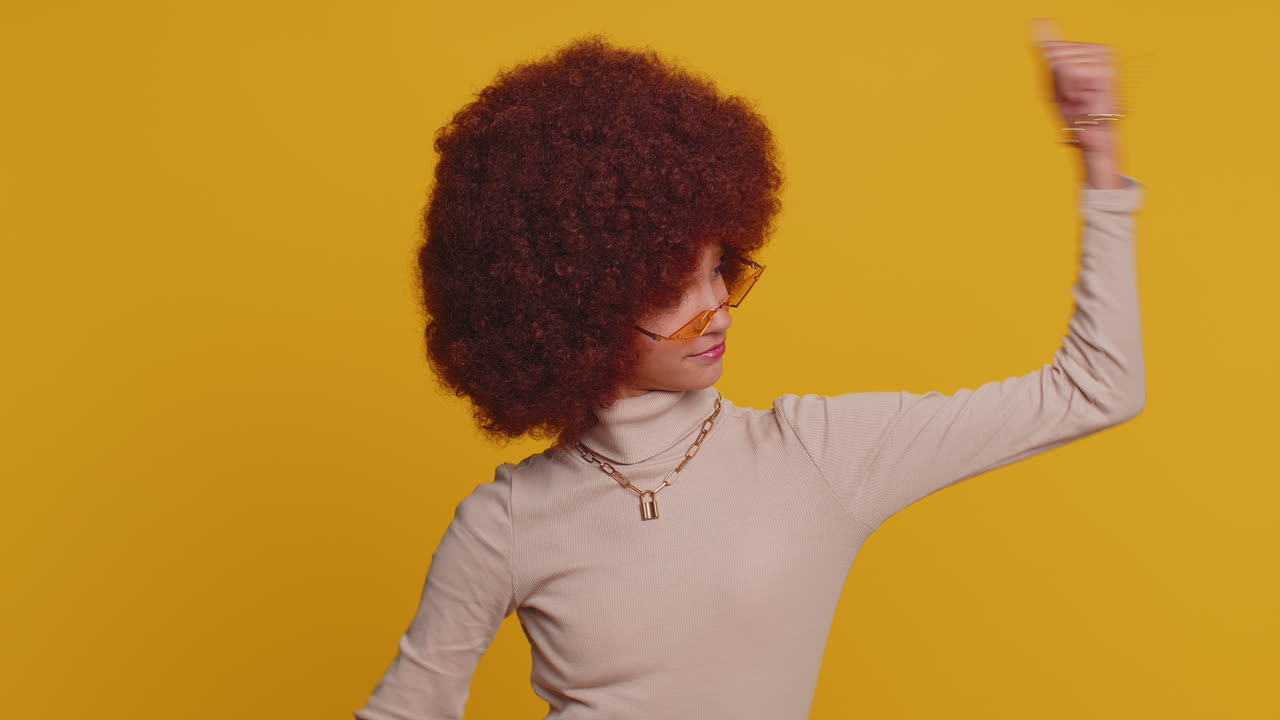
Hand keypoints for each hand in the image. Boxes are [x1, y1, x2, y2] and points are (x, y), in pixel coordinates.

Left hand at [1031, 17, 1122, 155]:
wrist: (1092, 134)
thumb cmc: (1073, 111)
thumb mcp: (1053, 79)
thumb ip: (1046, 50)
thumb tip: (1036, 20)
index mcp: (1087, 50)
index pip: (1053, 47)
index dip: (1052, 72)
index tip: (1065, 88)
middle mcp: (1098, 50)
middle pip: (1056, 53)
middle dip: (1057, 79)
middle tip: (1072, 95)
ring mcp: (1103, 58)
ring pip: (1062, 62)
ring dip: (1064, 86)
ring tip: (1078, 98)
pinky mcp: (1104, 69)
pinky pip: (1069, 71)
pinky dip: (1068, 88)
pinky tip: (1080, 98)